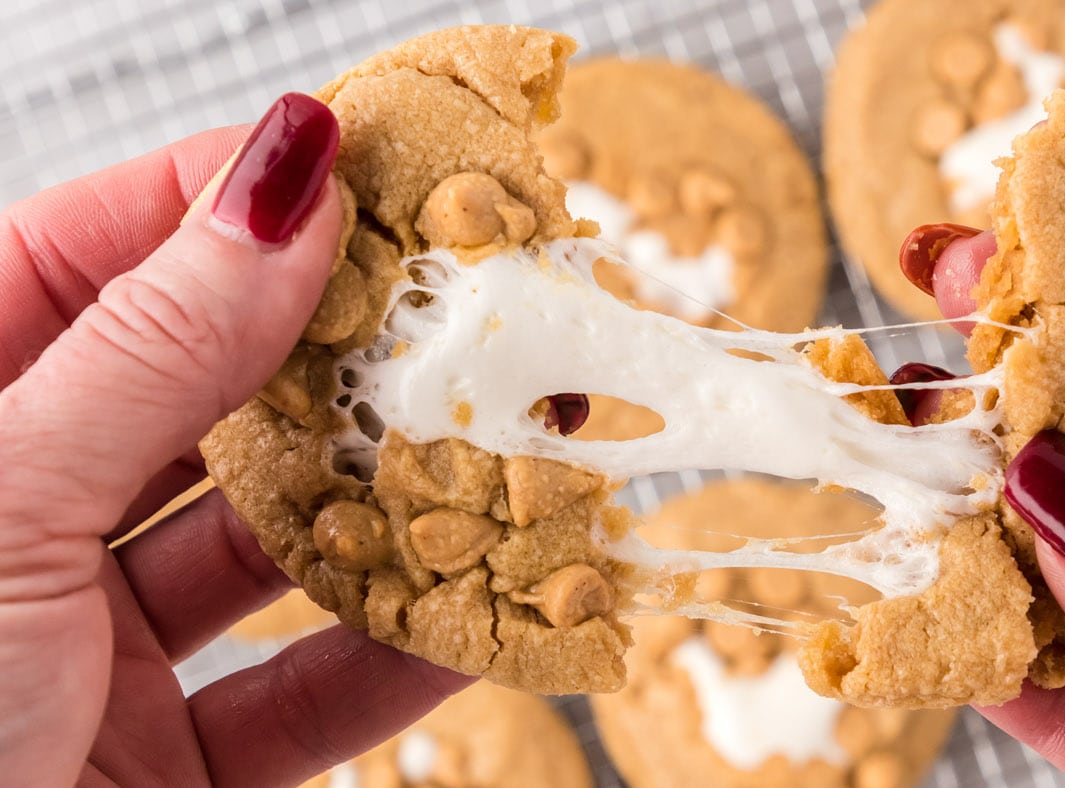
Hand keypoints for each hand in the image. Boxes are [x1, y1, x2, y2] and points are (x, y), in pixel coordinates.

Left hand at [0, 94, 469, 786]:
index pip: (79, 256)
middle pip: (203, 398)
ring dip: (391, 511)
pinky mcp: (162, 759)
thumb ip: (147, 354)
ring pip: (269, 548)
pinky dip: (393, 657)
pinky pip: (299, 691)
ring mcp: (87, 650)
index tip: (359, 173)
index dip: (218, 204)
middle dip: (338, 362)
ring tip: (503, 452)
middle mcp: (13, 524)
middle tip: (464, 314)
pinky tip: (478, 612)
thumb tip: (279, 192)